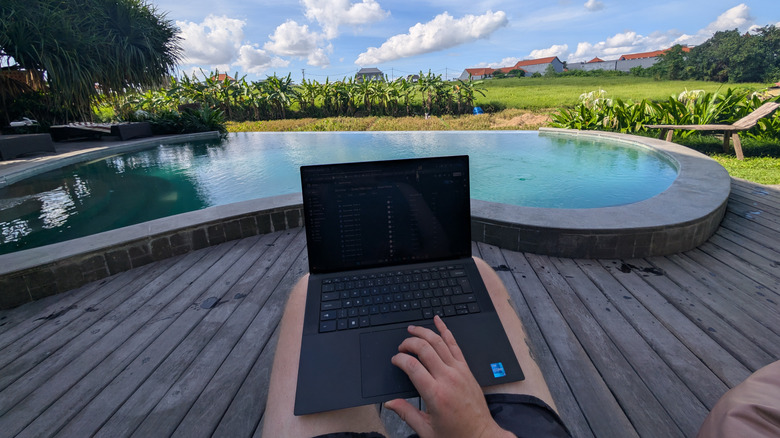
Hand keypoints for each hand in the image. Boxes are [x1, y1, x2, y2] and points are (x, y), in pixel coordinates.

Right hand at [384, 316, 513, 437]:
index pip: (412, 366)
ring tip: (412, 329)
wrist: (481, 436)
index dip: (399, 359)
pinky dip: (446, 331)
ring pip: (440, 342)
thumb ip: (406, 414)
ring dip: (424, 332)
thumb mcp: (426, 430)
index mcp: (435, 394)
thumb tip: (390, 403)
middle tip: (401, 346)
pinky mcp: (466, 370)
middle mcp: (448, 379)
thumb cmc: (455, 435)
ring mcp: (459, 372)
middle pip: (425, 349)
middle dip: (409, 343)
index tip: (395, 360)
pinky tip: (438, 321)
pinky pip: (455, 345)